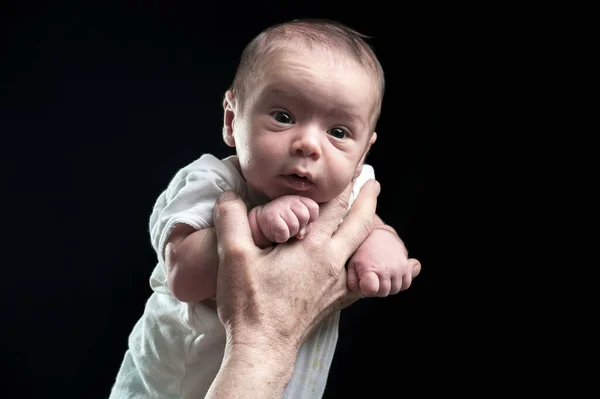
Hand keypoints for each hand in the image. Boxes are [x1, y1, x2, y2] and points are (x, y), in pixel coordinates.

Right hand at [205, 180, 388, 397]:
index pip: (336, 208)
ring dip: (368, 229)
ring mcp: (336, 285)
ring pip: (362, 250)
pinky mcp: (334, 302)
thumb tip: (228, 195)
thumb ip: (231, 220)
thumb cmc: (249, 304)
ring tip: (372, 218)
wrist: (262, 348)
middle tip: (374, 182)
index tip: (357, 169)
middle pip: (359, 225)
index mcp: (312, 248)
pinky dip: (369, 269)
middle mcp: (331, 264)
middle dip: (368, 200)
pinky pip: (360, 281)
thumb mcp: (234, 257)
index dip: (348, 185)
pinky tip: (368, 271)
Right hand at [249, 195, 318, 245]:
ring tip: (283, 231)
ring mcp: (278, 206)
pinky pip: (283, 231)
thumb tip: (302, 233)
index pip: (314, 208)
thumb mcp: (298, 223)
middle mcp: (289, 200)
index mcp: (299, 200)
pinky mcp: (270, 216)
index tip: (301, 224)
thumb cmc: (283, 225)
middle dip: (300, 227)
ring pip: (294, 225)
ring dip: (290, 233)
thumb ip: (307, 225)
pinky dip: (281, 237)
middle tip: (290, 228)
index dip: (310, 219)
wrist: (259, 225)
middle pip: (305, 216)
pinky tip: (276, 234)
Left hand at [347, 228, 420, 296]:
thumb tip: (363, 294)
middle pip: (383, 292)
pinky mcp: (407, 266)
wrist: (378, 234)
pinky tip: (391, 276)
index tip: (364, 282)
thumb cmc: (361, 251)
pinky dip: (400, 283)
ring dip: (388, 286)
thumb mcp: (351, 265)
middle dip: (376, 289)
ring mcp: (398, 268)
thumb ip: (353, 282)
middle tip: (372, 278)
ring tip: (381, 276)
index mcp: (369, 268)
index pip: (371, 290)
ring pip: (395, 290)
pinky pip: (406, 284)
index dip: (366, 290)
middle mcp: (385, 268)